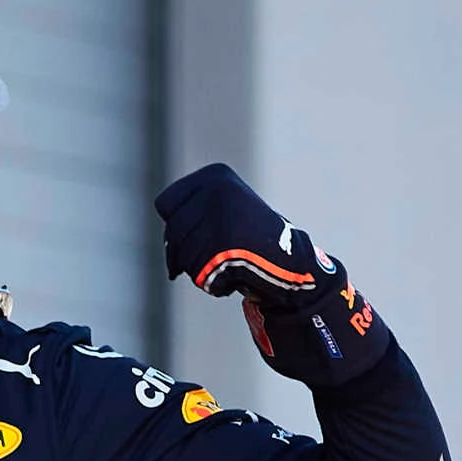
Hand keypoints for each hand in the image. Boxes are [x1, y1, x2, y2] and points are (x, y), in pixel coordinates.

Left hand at [154, 163, 390, 386]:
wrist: (295, 264)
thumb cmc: (255, 243)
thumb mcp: (222, 215)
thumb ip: (189, 221)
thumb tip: (169, 262)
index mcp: (214, 175)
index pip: (166, 204)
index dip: (179, 226)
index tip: (205, 231)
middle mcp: (215, 190)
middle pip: (172, 234)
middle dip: (189, 252)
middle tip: (225, 252)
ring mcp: (219, 217)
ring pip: (183, 258)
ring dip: (204, 269)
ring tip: (236, 261)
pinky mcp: (223, 246)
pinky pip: (199, 276)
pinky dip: (216, 285)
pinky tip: (241, 276)